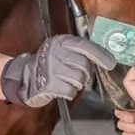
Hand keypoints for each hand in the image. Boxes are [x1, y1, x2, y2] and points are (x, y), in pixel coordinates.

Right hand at [0, 35, 116, 107]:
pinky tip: (61, 89)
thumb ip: (77, 52)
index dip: (100, 55)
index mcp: (61, 41)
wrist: (23, 77)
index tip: (111, 64)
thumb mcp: (61, 52)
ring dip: (77, 84)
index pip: (85, 46)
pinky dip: (69, 92)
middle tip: (80, 77)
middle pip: (84, 65)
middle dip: (86, 74)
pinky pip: (70, 90)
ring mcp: (51, 67)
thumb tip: (103, 59)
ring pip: (78, 79)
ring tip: (67, 82)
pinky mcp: (48, 83)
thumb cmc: (48, 65)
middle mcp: (55, 51)